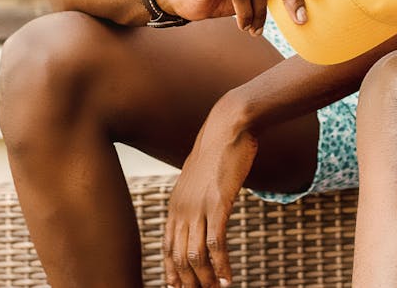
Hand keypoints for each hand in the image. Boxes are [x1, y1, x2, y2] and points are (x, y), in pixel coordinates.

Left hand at [164, 104, 257, 286]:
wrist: (229, 124)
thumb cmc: (219, 149)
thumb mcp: (200, 177)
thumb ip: (196, 197)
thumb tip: (200, 212)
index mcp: (175, 202)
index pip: (167, 246)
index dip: (171, 271)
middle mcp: (182, 207)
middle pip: (179, 256)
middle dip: (189, 281)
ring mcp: (199, 206)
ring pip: (195, 255)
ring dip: (206, 278)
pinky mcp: (218, 203)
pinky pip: (216, 243)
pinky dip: (221, 265)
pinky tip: (228, 278)